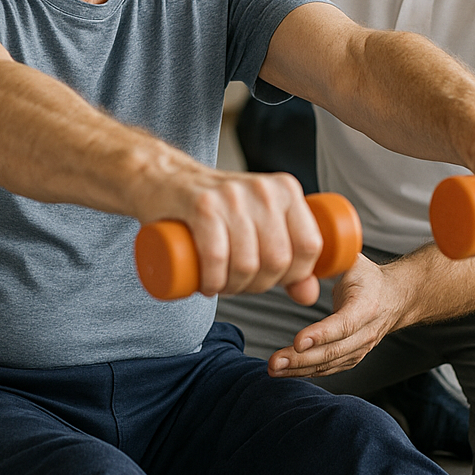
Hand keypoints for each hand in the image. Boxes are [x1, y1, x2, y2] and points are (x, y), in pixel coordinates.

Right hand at [156, 171, 324, 303]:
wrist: (165, 180)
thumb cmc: (216, 206)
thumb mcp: (261, 223)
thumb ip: (290, 258)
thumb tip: (310, 294)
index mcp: (286, 190)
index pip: (308, 245)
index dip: (294, 275)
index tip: (272, 279)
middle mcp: (264, 189)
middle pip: (278, 259)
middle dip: (259, 286)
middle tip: (239, 284)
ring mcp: (232, 196)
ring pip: (247, 263)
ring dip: (233, 288)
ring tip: (221, 284)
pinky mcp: (201, 205)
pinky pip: (217, 256)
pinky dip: (213, 280)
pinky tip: (208, 285)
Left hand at [266, 255, 405, 377]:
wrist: (395, 298)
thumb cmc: (369, 278)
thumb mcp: (353, 262)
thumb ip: (330, 260)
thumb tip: (300, 255)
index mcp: (367, 306)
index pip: (344, 324)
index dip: (322, 334)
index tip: (298, 341)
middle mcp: (366, 332)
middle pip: (333, 351)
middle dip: (301, 359)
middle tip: (274, 362)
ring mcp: (361, 348)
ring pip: (329, 363)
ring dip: (299, 369)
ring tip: (273, 368)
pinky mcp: (352, 357)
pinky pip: (329, 369)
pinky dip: (306, 372)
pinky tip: (286, 372)